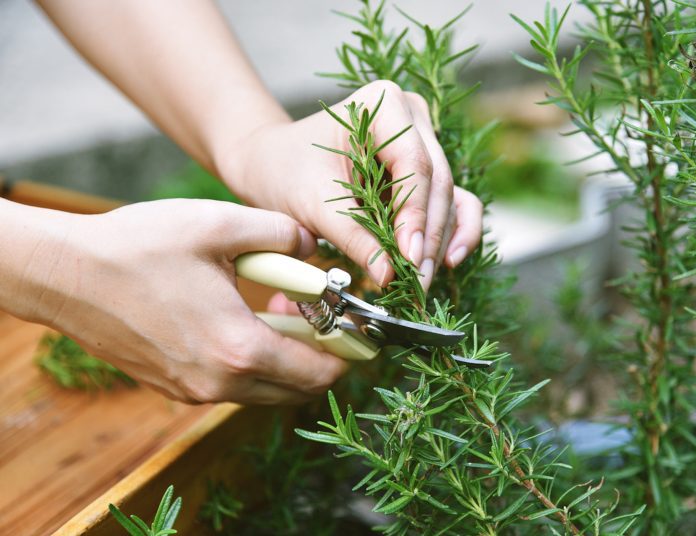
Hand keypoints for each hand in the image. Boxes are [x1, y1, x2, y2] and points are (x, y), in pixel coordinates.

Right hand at [26, 199, 347, 403]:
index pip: (318, 371)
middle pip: (297, 388)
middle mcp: (220, 383)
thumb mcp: (221, 225)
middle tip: (321, 315)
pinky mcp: (175, 387)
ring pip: (266, 389)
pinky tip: (243, 319)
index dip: (348, 353)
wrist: (66, 276)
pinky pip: (234, 385)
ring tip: (281, 309)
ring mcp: (194, 391)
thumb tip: (314, 245)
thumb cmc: (139, 246)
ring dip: (286, 358)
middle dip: (320, 356)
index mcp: (239, 348)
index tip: (359, 331)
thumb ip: (282, 234)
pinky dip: (253, 361)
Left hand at [220, 80, 482, 289]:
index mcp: (383, 105)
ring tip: (422, 282)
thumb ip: (353, 237)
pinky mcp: (425, 172)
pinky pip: (453, 202)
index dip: (415, 214)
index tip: (409, 258)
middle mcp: (413, 118)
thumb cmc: (285, 171)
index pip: (413, 164)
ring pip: (448, 197)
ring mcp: (424, 143)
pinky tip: (447, 262)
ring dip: (438, 243)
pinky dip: (453, 232)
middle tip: (417, 282)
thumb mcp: (313, 204)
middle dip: (428, 237)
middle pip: (437, 183)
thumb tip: (388, 275)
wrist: (272, 164)